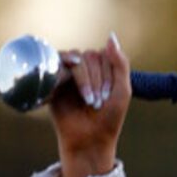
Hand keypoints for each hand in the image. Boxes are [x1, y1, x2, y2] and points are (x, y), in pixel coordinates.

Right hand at [50, 33, 131, 176]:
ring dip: (87, 81)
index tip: (109, 97)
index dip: (109, 75)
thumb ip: (120, 63)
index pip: (104, 54)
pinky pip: (59, 64)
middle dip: (98, 79)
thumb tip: (109, 35)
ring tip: (89, 103)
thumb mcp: (123, 90)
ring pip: (77, 58)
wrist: (89, 142)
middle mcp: (84, 68)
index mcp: (101, 69)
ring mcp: (68, 74)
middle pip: (90, 55)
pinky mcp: (54, 82)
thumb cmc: (108, 120)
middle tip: (98, 103)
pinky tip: (76, 94)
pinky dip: (70, 77)